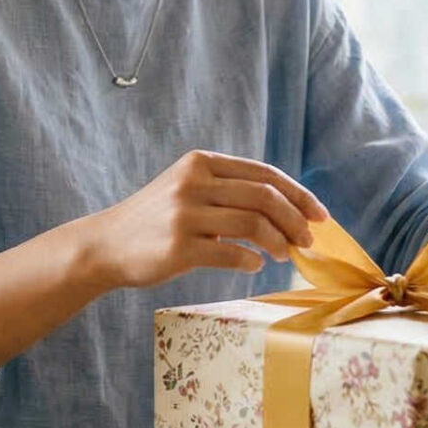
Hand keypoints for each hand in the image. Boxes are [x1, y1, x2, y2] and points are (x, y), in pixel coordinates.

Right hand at [77, 150, 329, 289]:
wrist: (106, 244)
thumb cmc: (156, 220)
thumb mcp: (188, 188)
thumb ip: (229, 189)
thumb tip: (289, 209)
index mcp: (201, 162)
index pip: (264, 173)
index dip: (298, 194)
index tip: (320, 215)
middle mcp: (193, 182)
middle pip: (264, 196)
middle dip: (295, 220)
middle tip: (308, 241)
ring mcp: (185, 214)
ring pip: (253, 224)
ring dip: (279, 242)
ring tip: (285, 255)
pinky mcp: (178, 247)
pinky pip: (231, 254)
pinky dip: (251, 261)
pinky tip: (254, 265)